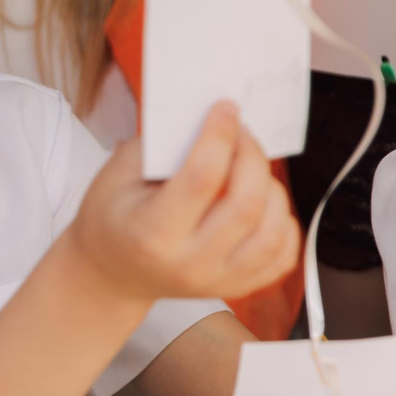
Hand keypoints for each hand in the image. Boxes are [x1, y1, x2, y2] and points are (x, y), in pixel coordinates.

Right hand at [74, 104, 301, 303]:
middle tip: (241, 134)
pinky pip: (282, 255)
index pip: (203, 178)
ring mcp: (218, 279)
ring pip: (272, 231)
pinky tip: (263, 204)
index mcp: (154, 233)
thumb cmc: (114, 219)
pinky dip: (283, 222)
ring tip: (251, 171)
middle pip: (246, 204)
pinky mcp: (238, 285)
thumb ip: (162, 144)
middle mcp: (190, 262)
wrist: (112, 272)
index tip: (225, 109)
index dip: (220, 135)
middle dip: (252, 155)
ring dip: (271, 189)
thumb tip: (210, 120)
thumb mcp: (117, 174)